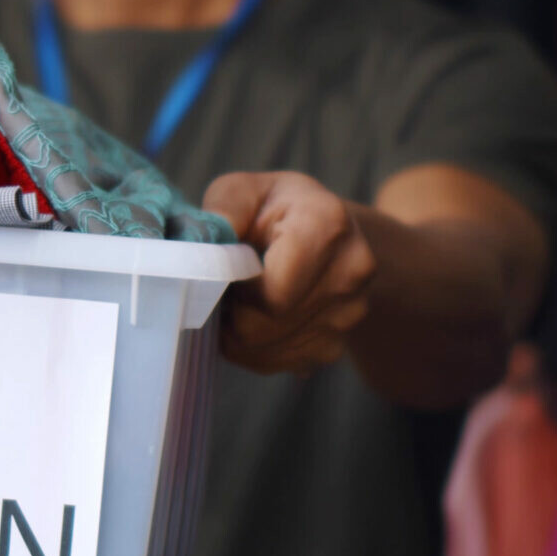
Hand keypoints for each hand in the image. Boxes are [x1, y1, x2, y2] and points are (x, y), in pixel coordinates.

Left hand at [201, 171, 376, 377]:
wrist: (325, 233)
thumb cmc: (272, 209)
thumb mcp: (243, 191)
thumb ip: (223, 209)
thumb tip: (206, 243)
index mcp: (328, 226)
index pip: (274, 292)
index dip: (236, 289)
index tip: (224, 271)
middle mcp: (350, 273)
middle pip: (267, 325)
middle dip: (231, 313)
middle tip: (222, 289)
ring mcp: (348, 315)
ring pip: (268, 350)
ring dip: (238, 333)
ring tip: (237, 299)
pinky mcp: (336, 346)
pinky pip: (276, 364)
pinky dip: (252, 349)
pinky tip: (252, 317)